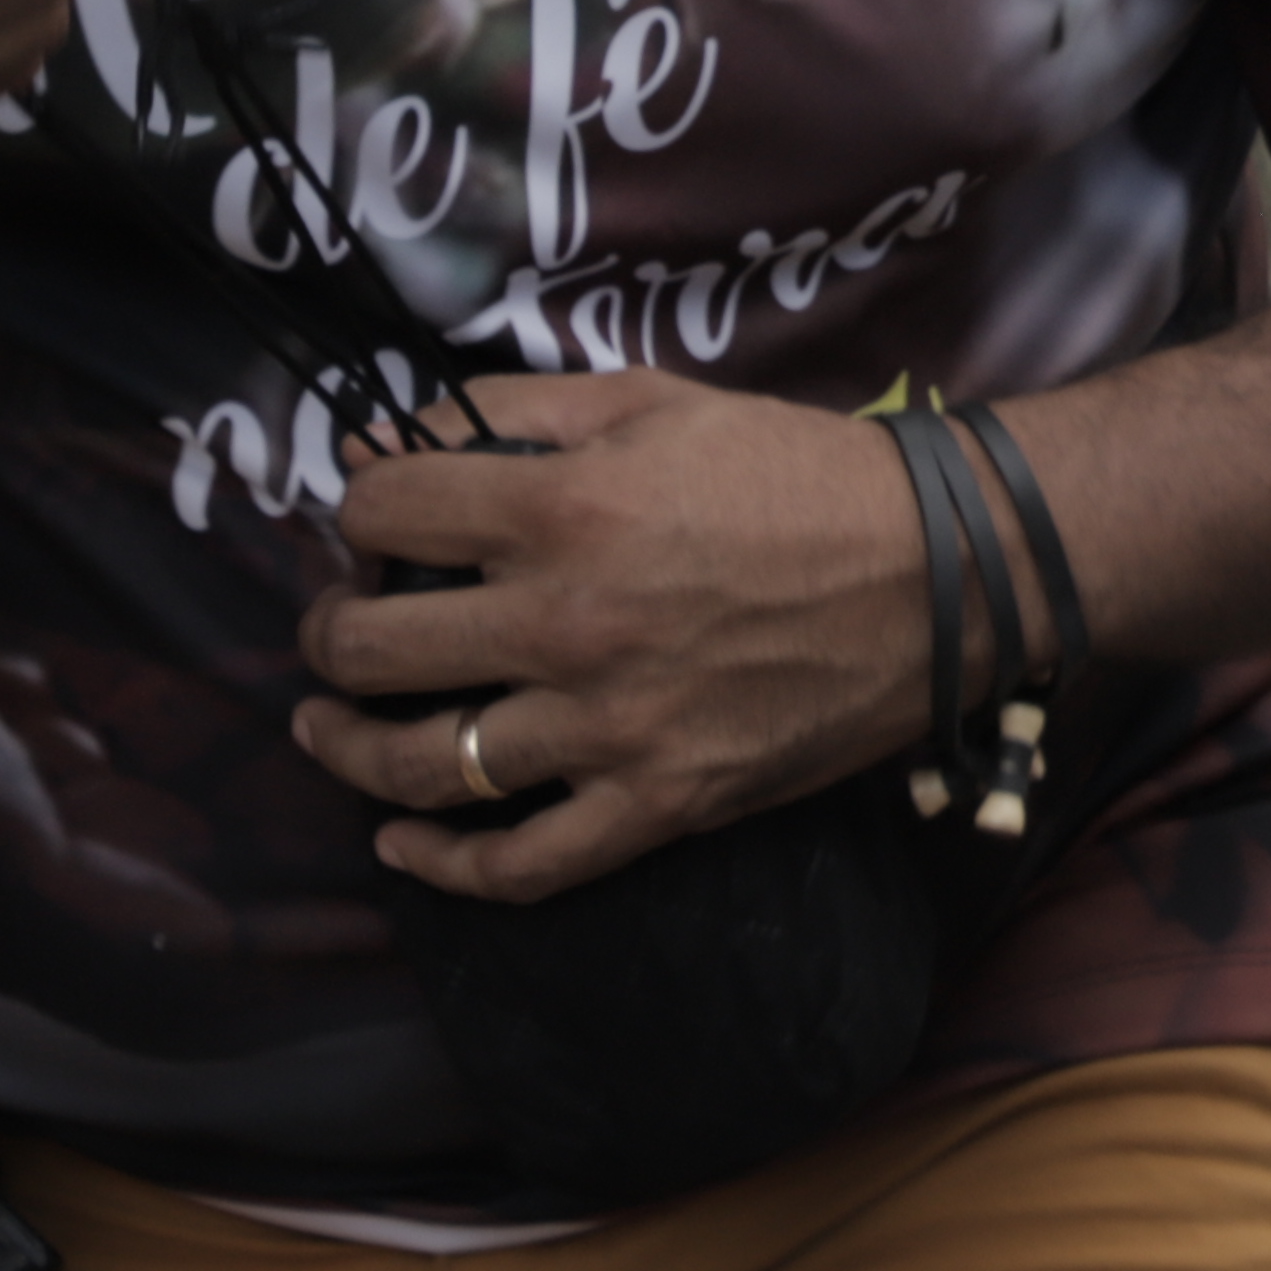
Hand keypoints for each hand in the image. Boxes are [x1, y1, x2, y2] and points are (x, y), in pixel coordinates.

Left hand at [292, 374, 936, 901]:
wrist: (943, 571)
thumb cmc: (800, 476)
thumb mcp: (662, 402)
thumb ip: (519, 411)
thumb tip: (391, 446)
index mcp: (566, 506)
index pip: (383, 512)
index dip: (361, 508)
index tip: (378, 521)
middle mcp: (568, 622)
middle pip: (367, 649)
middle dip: (328, 631)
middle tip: (339, 623)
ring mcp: (609, 728)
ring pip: (418, 767)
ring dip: (346, 747)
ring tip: (327, 726)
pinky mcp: (659, 804)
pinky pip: (520, 865)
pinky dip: (442, 867)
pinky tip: (402, 847)